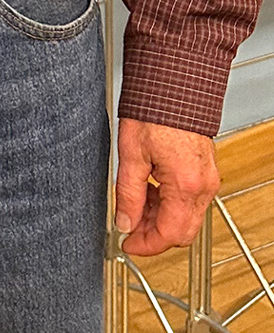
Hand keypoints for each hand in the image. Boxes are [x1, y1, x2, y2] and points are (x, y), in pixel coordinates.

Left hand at [115, 118, 220, 257]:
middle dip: (154, 234)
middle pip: (182, 232)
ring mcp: (208, 179)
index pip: (169, 235)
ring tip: (135, 203)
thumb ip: (127, 194)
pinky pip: (191, 201)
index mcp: (185, 185)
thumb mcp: (131, 156)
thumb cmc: (154, 112)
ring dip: (161, 219)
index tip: (128, 245)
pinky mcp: (206, 172)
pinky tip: (150, 191)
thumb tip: (124, 222)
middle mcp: (203, 186)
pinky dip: (170, 204)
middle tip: (129, 226)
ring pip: (187, 218)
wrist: (174, 87)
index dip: (146, 246)